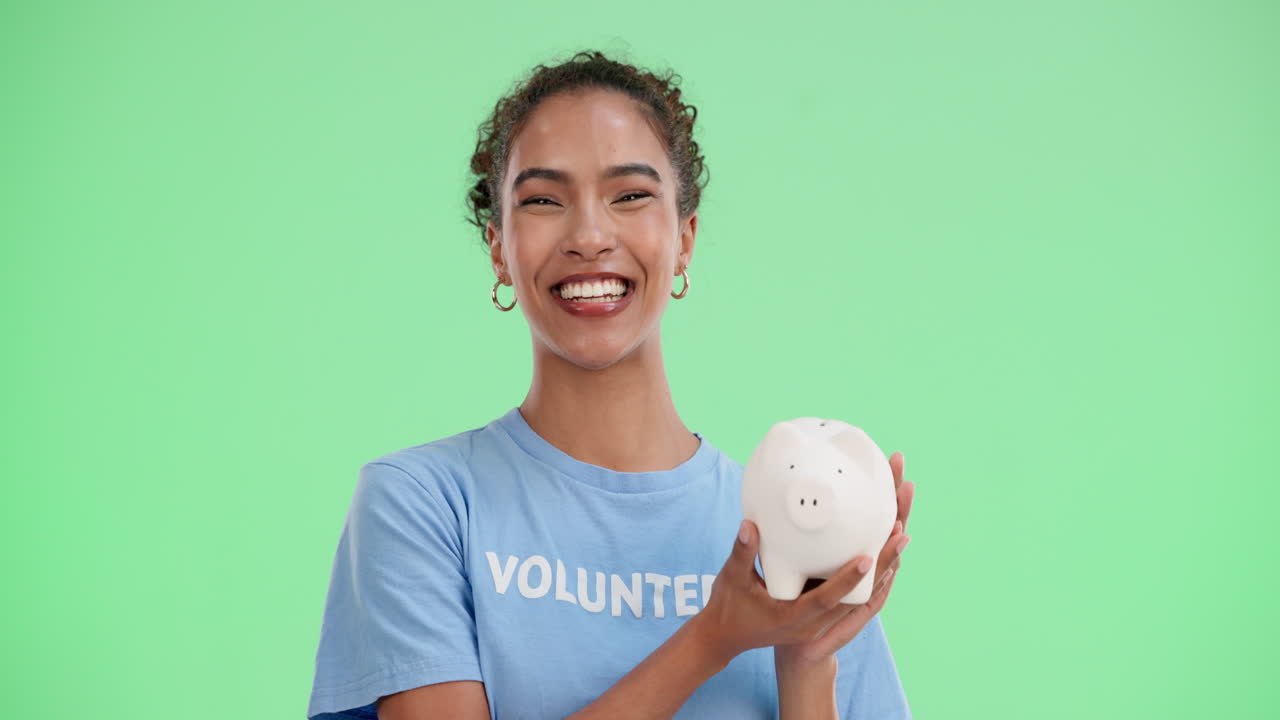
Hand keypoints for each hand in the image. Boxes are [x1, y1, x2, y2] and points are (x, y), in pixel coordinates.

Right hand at [695, 452, 915, 665]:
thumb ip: (743, 552)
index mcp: (793, 618)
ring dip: (882, 567)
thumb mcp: (733, 579)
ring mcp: (819, 622)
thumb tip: (750, 525)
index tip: (866, 557)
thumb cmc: (728, 609)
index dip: (847, 579)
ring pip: (861, 597)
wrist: (726, 637)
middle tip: (901, 534)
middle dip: (881, 564)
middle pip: (857, 597)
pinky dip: (869, 575)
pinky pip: (854, 597)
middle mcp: (812, 623)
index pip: (827, 599)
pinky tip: (880, 550)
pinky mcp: (822, 614)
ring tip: (900, 535)